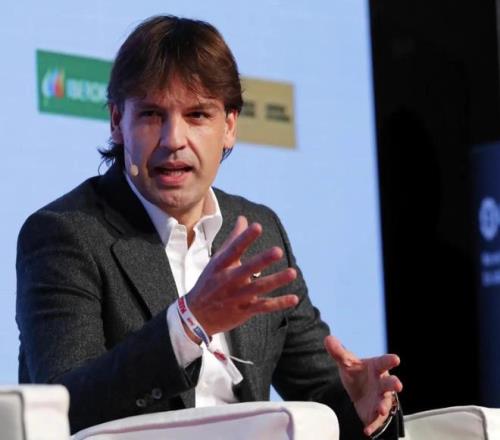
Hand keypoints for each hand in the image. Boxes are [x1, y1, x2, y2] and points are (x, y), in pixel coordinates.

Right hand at [186, 216, 298, 337]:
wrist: (195, 316)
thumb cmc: (209, 282)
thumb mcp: (217, 261)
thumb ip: (233, 240)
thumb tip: (244, 219)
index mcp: (221, 266)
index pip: (233, 250)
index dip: (245, 238)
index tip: (257, 226)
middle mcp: (228, 280)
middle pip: (247, 269)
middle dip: (262, 260)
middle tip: (278, 251)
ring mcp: (236, 297)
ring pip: (258, 288)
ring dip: (276, 281)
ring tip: (292, 272)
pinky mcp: (243, 311)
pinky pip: (263, 307)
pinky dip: (278, 303)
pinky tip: (293, 298)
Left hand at [324, 335, 402, 436]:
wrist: (358, 391)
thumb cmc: (358, 373)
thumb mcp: (347, 362)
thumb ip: (338, 352)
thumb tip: (328, 338)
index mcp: (376, 368)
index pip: (384, 362)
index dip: (390, 360)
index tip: (395, 359)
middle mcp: (382, 383)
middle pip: (390, 383)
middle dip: (394, 384)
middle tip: (398, 384)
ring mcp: (380, 399)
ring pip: (385, 402)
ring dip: (384, 406)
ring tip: (381, 409)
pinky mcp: (375, 413)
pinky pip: (375, 420)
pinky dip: (372, 425)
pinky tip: (367, 430)